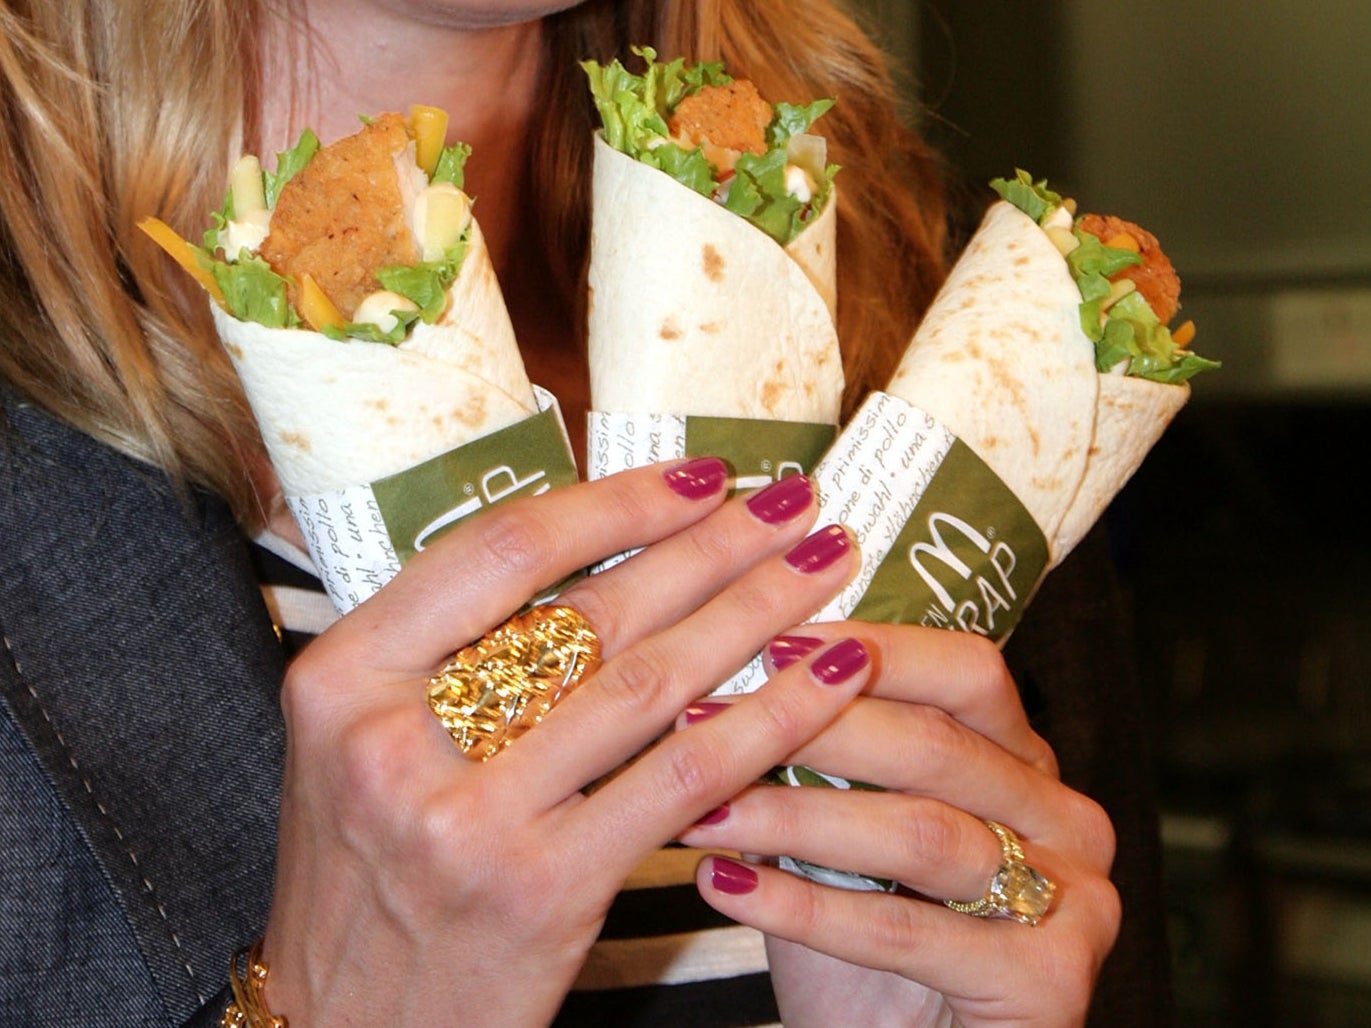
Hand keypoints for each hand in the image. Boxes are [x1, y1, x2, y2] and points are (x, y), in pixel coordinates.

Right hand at [258, 463, 871, 1025]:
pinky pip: (684, 778)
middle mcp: (394, 739)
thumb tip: (595, 553)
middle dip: (712, 544)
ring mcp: (470, 819)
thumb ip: (445, 655)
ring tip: (825, 563)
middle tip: (791, 501)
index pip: (501, 551)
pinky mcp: (544, 888)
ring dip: (755, 612)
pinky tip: (830, 678)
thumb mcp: (362, 747)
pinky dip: (769, 719)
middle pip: (591, 607)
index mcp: (342, 677)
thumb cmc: (369, 879)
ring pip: (650, 682)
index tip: (699, 476)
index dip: (616, 501)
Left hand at [678, 623, 1120, 1027]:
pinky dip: (805, 910)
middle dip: (808, 729)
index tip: (770, 643)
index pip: (968, 671)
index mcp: (1026, 763)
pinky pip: (908, 932)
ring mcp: (1074, 902)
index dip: (873, 648)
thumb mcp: (845, 833)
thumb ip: (824, 762)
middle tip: (702, 723)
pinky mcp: (1049, 982)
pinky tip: (727, 887)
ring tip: (701, 812)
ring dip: (792, 817)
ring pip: (919, 834)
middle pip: (937, 745)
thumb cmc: (871, 939)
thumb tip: (735, 681)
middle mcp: (1067, 820)